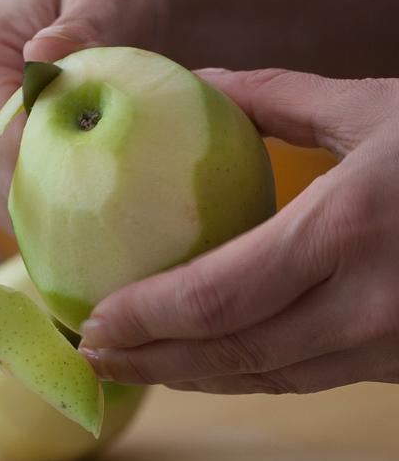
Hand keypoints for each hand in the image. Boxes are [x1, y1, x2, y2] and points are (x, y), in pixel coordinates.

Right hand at [0, 0, 167, 228]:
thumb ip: (85, 25)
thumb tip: (44, 55)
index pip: (5, 149)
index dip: (64, 169)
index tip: (122, 170)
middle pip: (1, 187)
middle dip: (66, 190)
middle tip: (128, 176)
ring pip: (3, 207)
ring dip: (59, 201)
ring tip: (108, 169)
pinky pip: (5, 210)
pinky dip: (47, 206)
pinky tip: (86, 180)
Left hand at [80, 69, 398, 393]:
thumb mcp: (375, 110)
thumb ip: (279, 97)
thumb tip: (200, 82)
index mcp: (344, 228)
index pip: (216, 296)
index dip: (144, 317)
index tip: (91, 319)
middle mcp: (365, 304)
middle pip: (232, 352)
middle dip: (151, 361)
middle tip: (93, 354)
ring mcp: (389, 344)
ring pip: (270, 377)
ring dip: (195, 377)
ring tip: (135, 365)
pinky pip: (309, 378)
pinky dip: (249, 372)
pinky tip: (212, 361)